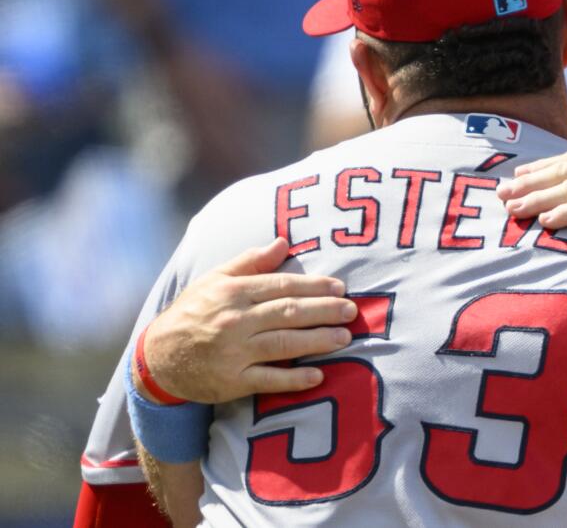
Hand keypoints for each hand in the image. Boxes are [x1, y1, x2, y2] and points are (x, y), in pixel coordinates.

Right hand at [138, 238, 356, 403]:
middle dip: (323, 311)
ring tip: (344, 338)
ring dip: (317, 340)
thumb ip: (250, 262)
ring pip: (283, 344)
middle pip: (288, 313)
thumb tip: (283, 242)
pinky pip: (268, 380)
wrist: (158, 358)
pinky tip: (317, 376)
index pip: (281, 286)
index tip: (340, 288)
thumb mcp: (214, 280)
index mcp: (232, 293)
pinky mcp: (233, 381)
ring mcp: (234, 353)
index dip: (314, 286)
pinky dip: (294, 379)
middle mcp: (235, 321)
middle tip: (351, 311)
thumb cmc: (193, 313)